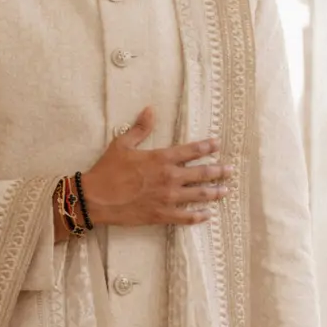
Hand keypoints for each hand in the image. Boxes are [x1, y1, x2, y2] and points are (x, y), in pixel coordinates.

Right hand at [78, 108, 231, 226]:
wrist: (95, 198)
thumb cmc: (107, 170)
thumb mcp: (122, 144)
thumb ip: (140, 128)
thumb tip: (150, 110)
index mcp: (161, 158)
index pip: (191, 150)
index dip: (207, 146)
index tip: (218, 144)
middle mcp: (169, 177)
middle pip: (202, 173)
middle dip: (219, 171)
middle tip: (230, 170)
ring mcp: (167, 198)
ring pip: (199, 195)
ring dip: (214, 192)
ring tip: (225, 191)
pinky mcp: (161, 215)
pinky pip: (185, 217)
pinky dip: (198, 216)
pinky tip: (207, 214)